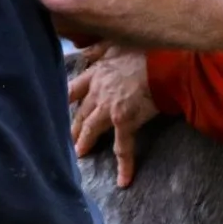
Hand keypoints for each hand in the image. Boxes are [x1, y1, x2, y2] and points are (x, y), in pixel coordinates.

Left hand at [68, 45, 158, 187]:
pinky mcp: (125, 122)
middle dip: (74, 126)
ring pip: (93, 129)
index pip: (72, 90)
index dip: (64, 100)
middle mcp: (98, 93)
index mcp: (96, 74)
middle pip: (80, 113)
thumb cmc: (145, 51)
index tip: (58, 108)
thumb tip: (85, 50)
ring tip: (80, 154)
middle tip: (68, 138)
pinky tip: (123, 181)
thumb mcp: (117, 43)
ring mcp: (110, 110)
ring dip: (86, 142)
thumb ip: (99, 48)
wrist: (164, 65)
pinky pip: (124, 148)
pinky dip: (124, 165)